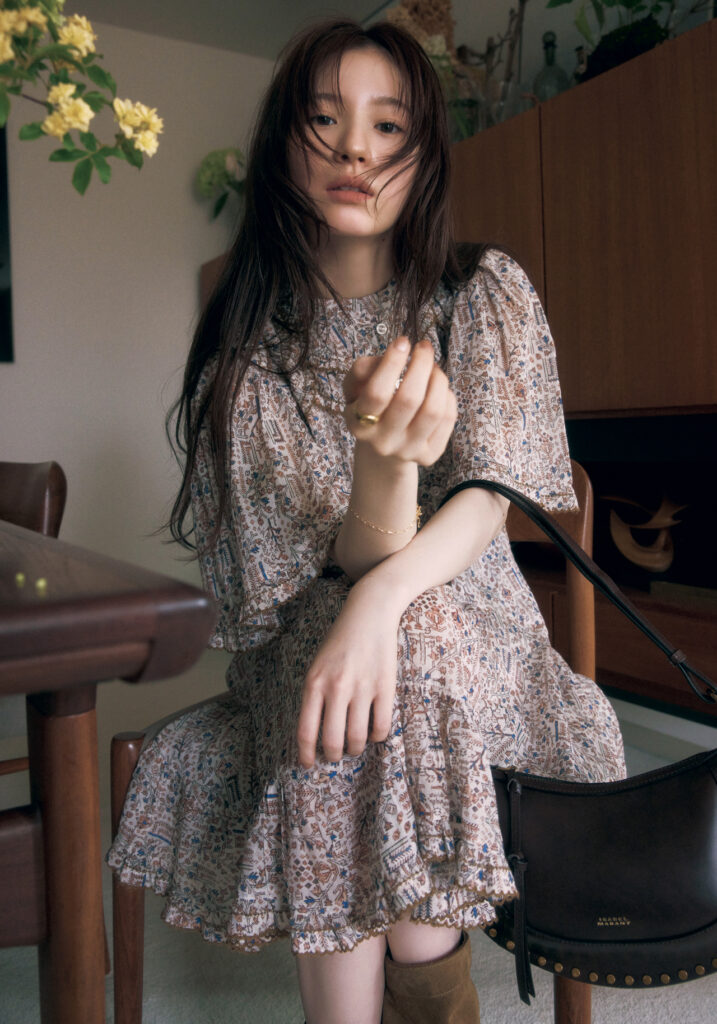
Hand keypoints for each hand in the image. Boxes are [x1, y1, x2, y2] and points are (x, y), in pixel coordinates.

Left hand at [296, 578, 398, 766]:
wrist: (369, 613)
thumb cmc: (340, 641)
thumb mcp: (317, 665)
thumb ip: (314, 695)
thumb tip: (315, 733)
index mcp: (314, 683)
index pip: (306, 731)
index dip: (307, 755)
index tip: (309, 764)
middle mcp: (336, 688)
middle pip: (332, 741)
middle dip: (334, 756)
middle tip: (336, 755)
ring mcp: (362, 688)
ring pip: (357, 738)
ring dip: (355, 748)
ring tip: (355, 745)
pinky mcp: (386, 687)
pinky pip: (381, 727)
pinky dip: (377, 737)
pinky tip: (373, 732)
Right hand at [343, 337, 456, 466]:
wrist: (383, 445)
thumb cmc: (371, 406)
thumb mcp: (356, 387)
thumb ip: (363, 369)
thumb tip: (394, 352)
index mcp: (359, 424)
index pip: (377, 392)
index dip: (392, 363)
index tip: (403, 342)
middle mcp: (383, 442)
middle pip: (409, 399)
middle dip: (421, 364)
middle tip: (423, 347)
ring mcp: (408, 451)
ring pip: (433, 410)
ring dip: (438, 379)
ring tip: (433, 367)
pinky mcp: (430, 455)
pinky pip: (448, 418)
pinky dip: (446, 396)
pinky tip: (437, 389)